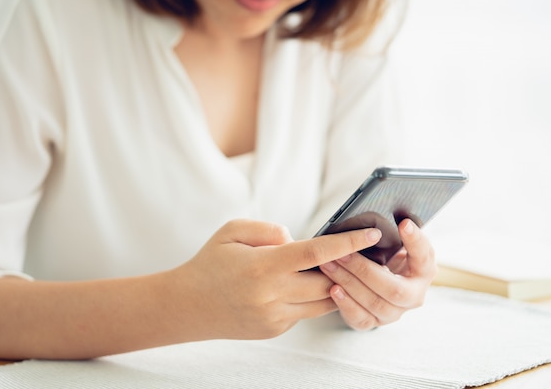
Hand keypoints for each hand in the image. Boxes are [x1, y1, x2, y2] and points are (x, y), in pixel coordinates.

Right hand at [172, 219, 381, 340]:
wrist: (188, 306)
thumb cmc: (211, 262)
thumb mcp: (232, 231)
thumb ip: (269, 230)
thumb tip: (298, 240)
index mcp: (263, 267)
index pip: (316, 253)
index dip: (348, 243)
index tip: (371, 234)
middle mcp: (273, 296)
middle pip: (328, 282)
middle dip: (344, 267)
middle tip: (355, 251)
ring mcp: (275, 317)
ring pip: (323, 301)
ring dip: (331, 284)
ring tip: (332, 267)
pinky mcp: (275, 330)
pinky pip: (305, 312)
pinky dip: (309, 297)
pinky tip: (299, 284)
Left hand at [318, 219, 436, 330]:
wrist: (376, 284)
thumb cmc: (384, 257)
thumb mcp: (393, 245)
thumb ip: (392, 235)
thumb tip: (386, 215)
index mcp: (423, 271)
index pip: (424, 257)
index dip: (415, 241)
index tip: (403, 224)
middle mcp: (413, 295)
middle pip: (393, 288)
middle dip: (364, 269)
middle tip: (343, 253)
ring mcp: (394, 312)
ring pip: (374, 303)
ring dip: (349, 282)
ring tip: (329, 265)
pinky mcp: (374, 322)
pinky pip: (361, 318)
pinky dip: (346, 304)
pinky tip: (333, 289)